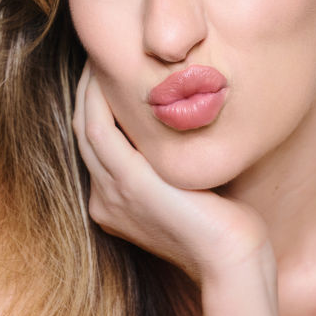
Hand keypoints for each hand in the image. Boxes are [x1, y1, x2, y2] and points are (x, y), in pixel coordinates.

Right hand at [73, 62, 270, 284]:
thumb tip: (181, 127)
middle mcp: (104, 200)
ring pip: (85, 126)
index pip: (96, 145)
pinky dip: (97, 99)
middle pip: (83, 132)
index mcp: (114, 204)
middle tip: (101, 55)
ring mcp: (112, 193)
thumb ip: (172, 165)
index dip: (97, 107)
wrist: (232, 261)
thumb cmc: (224, 228)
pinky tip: (105, 74)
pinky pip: (99, 129)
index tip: (111, 76)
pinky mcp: (130, 182)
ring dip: (88, 87)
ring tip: (101, 55)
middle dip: (88, 90)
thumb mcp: (188, 190)